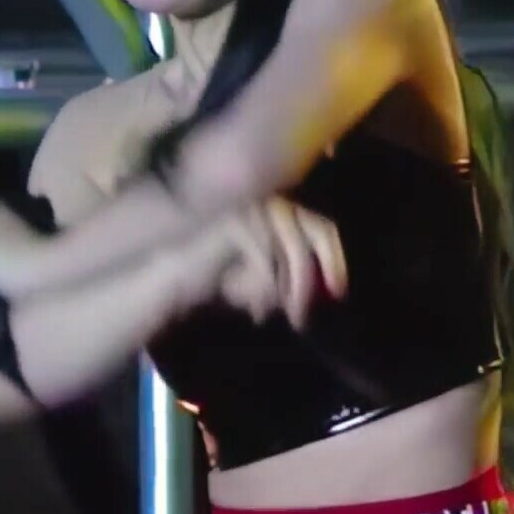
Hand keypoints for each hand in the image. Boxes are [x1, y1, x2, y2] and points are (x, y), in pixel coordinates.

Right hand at [220, 198, 346, 326]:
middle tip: (305, 314)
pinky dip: (262, 288)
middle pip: (314, 232)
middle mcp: (270, 199)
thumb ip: (298, 274)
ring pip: (292, 250)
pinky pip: (266, 261)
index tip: (338, 292)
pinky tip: (250, 304)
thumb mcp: (270, 277)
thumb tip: (332, 286)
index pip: (322, 225)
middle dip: (314, 278)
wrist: (174, 280)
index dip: (334, 259)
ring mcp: (253, 206)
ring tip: (276, 314)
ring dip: (290, 289)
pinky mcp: (236, 221)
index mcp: (281, 208)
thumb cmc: (222, 280)